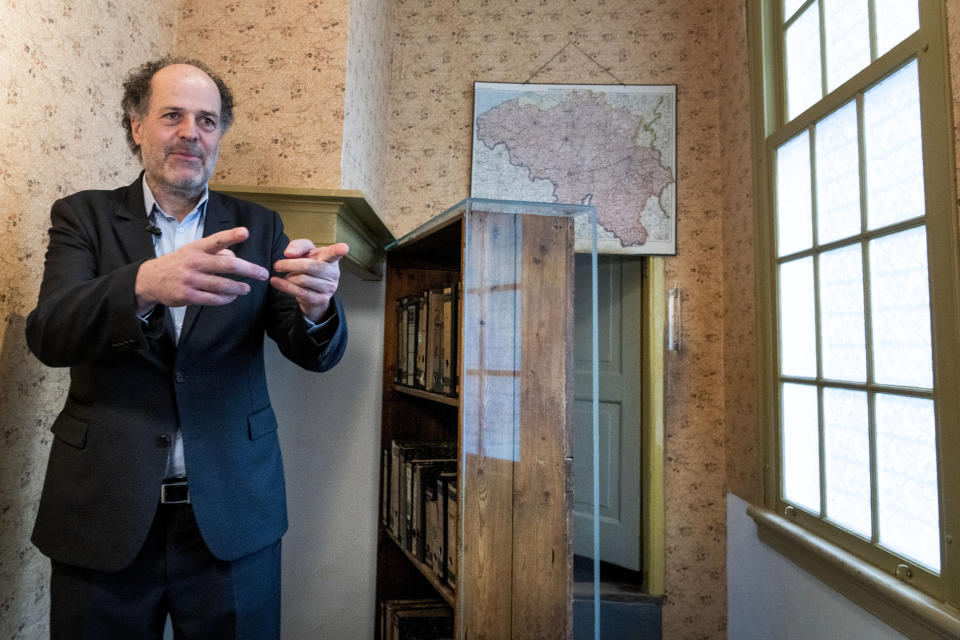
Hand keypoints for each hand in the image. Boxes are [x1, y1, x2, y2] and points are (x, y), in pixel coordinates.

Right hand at [134, 227, 268, 313]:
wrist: (150, 279)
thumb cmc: (179, 263)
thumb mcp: (193, 251)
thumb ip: (215, 252)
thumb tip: (234, 257)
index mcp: (197, 248)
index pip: (216, 240)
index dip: (231, 236)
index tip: (245, 232)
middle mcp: (194, 262)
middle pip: (227, 265)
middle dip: (249, 269)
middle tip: (263, 274)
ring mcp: (190, 280)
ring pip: (223, 285)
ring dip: (239, 288)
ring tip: (247, 288)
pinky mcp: (188, 296)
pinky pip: (214, 299)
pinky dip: (227, 299)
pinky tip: (232, 297)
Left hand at [270, 241, 348, 322]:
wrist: (312, 291)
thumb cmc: (310, 265)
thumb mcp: (305, 252)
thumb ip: (298, 246)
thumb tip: (289, 254)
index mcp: (330, 259)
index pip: (335, 253)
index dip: (339, 250)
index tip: (344, 248)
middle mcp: (333, 273)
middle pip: (309, 266)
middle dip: (290, 265)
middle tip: (277, 264)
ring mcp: (329, 288)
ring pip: (302, 280)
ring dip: (289, 277)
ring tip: (288, 275)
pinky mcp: (321, 300)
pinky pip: (299, 292)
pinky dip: (285, 286)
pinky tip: (276, 282)